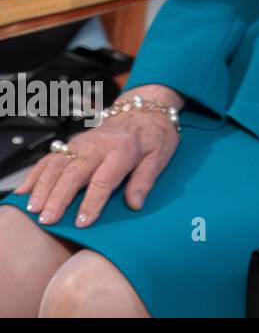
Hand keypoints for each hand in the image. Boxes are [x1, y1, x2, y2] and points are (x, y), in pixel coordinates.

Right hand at [15, 84, 182, 227]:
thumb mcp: (160, 156)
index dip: (92, 202)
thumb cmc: (153, 136)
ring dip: (43, 188)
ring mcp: (81, 143)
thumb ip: (145, 180)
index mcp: (123, 149)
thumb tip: (135, 204)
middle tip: (48, 219)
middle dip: (59, 198)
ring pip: (57, 166)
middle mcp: (98, 145)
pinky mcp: (71, 144)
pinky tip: (24, 192)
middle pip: (74, 173)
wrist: (144, 111)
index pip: (104, 180)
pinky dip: (35, 175)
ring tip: (34, 209)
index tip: (82, 222)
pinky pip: (49, 159)